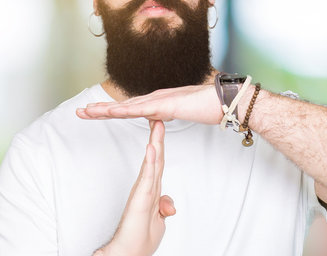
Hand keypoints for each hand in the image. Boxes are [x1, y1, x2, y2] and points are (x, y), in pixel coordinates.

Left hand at [77, 85, 221, 123]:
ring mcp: (161, 100)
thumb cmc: (210, 106)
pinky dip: (123, 111)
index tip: (95, 113)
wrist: (225, 100)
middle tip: (79, 112)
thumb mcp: (185, 112)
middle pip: (123, 105)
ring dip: (105, 109)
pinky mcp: (166, 105)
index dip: (112, 110)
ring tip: (86, 112)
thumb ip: (170, 113)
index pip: (131, 107)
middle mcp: (157, 98)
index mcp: (160, 101)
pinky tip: (110, 113)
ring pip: (127, 106)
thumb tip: (160, 117)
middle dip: (101, 109)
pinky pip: (141, 109)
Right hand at [95, 121, 174, 255]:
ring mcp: (143, 192)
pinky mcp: (140, 200)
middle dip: (157, 137)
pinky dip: (151, 162)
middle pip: (155, 158)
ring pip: (152, 163)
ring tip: (156, 123)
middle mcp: (147, 188)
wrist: (125, 255)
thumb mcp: (158, 222)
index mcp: (151, 190)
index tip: (161, 127)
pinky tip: (152, 148)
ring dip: (155, 142)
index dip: (161, 145)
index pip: (159, 163)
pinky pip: (148, 177)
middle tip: (158, 116)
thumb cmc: (137, 239)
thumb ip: (163, 208)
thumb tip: (170, 205)